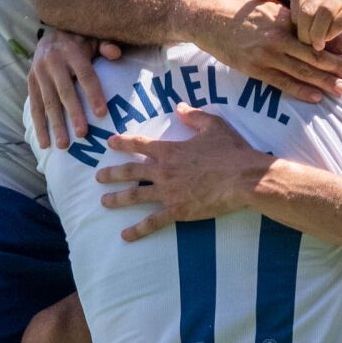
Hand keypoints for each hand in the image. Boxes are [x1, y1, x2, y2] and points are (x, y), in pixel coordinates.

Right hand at [28, 27, 123, 149]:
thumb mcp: (94, 38)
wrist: (51, 34)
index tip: (101, 114)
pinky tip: (44, 142)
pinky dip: (39, 125)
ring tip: (62, 145)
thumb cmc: (80, 41)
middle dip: (73, 114)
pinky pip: (34, 106)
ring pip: (48, 102)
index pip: (85, 75)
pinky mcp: (30, 82)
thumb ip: (105, 46)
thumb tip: (116, 54)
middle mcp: (53, 62)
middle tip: (82, 135)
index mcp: (72, 52)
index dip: (93, 94)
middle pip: (65, 91)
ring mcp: (39, 73)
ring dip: (54, 125)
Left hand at [95, 106, 273, 239]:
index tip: (109, 143)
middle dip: (112, 173)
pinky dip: (138, 229)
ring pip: (135, 195)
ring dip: (117, 199)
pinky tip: (125, 235)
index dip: (123, 142)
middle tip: (98, 177)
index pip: (140, 144)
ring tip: (104, 201)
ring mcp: (168, 192)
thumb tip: (179, 107)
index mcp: (170, 150)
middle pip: (130, 171)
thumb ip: (194, 116)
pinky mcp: (177, 211)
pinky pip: (153, 222)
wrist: (243, 178)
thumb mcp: (214, 125)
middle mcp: (163, 170)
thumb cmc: (231, 150)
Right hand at [188, 0, 341, 102]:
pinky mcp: (254, 69)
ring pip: (301, 72)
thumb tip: (314, 26)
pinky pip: (282, 84)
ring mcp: (265, 55)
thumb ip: (289, 16)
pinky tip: (316, 97)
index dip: (334, 44)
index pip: (315, 34)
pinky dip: (301, 91)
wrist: (207, 18)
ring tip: (341, 89)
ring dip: (324, 82)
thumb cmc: (239, 9)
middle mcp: (277, 38)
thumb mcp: (268, 4)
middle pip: (313, 56)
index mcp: (283, 19)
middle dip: (335, 67)